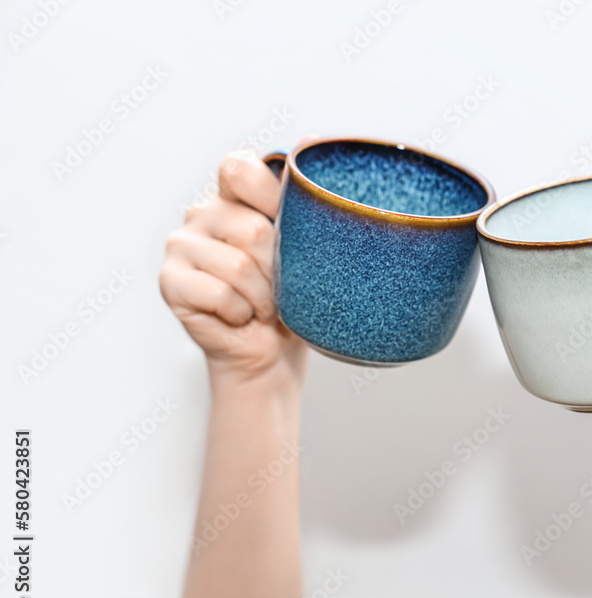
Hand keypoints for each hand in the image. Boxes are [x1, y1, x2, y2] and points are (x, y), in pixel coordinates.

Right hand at [160, 150, 306, 386]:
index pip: (239, 167)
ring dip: (264, 298)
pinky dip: (241, 313)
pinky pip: (220, 293)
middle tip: (281, 288)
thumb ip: (304, 205)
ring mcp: (182, 244)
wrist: (269, 349)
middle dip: (279, 270)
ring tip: (263, 306)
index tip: (284, 224)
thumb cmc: (293, 296)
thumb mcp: (308, 249)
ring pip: (238, 265)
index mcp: (234, 195)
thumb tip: (313, 147)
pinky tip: (240, 317)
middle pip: (253, 229)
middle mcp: (204, 212)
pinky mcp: (170, 281)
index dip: (266, 193)